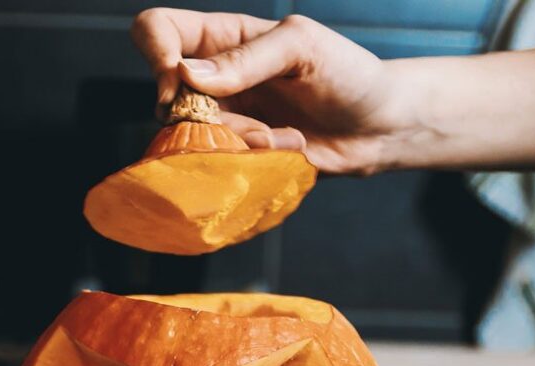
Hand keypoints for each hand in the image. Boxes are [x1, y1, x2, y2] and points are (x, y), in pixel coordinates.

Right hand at [131, 9, 412, 174]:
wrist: (379, 127)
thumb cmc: (347, 73)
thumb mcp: (302, 47)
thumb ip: (247, 57)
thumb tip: (185, 74)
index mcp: (221, 38)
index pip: (156, 30)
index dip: (155, 53)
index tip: (177, 82)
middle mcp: (211, 80)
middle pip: (168, 100)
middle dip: (208, 118)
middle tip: (255, 122)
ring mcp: (221, 121)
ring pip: (193, 139)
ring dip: (242, 142)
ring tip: (284, 137)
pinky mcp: (235, 157)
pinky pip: (218, 166)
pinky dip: (253, 162)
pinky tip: (286, 150)